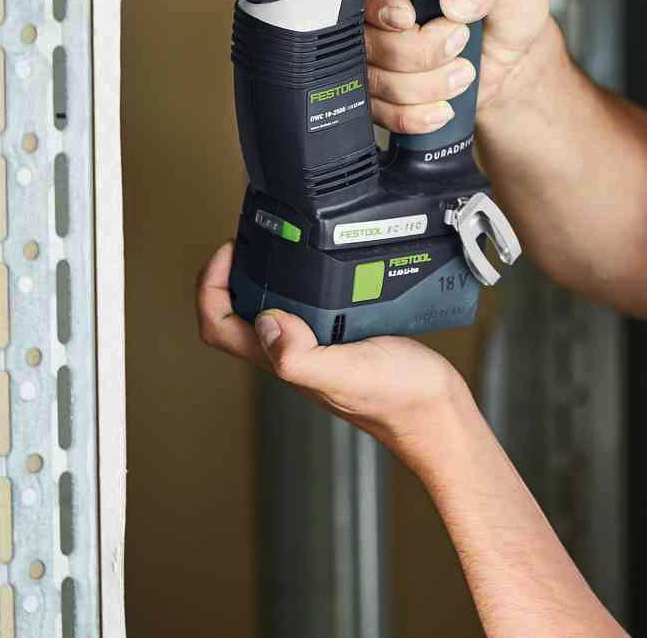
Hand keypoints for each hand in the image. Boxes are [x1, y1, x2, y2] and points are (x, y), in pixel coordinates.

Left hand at [194, 242, 466, 455]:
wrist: (436, 408)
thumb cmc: (395, 400)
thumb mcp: (344, 373)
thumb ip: (300, 356)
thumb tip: (267, 321)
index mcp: (283, 362)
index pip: (220, 327)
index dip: (211, 288)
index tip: (231, 252)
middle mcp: (293, 352)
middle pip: (239, 312)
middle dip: (234, 273)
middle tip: (247, 239)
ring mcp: (318, 342)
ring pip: (274, 305)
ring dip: (268, 274)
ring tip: (278, 243)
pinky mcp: (344, 332)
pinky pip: (312, 302)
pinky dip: (309, 279)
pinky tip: (326, 263)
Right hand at [362, 0, 552, 134]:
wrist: (516, 53)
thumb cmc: (511, 4)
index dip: (383, 8)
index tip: (409, 18)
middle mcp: (386, 13)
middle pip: (369, 41)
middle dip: (421, 52)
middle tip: (460, 41)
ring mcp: (383, 54)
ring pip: (377, 80)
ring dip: (426, 86)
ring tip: (464, 72)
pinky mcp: (388, 92)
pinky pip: (382, 113)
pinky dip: (415, 115)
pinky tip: (442, 106)